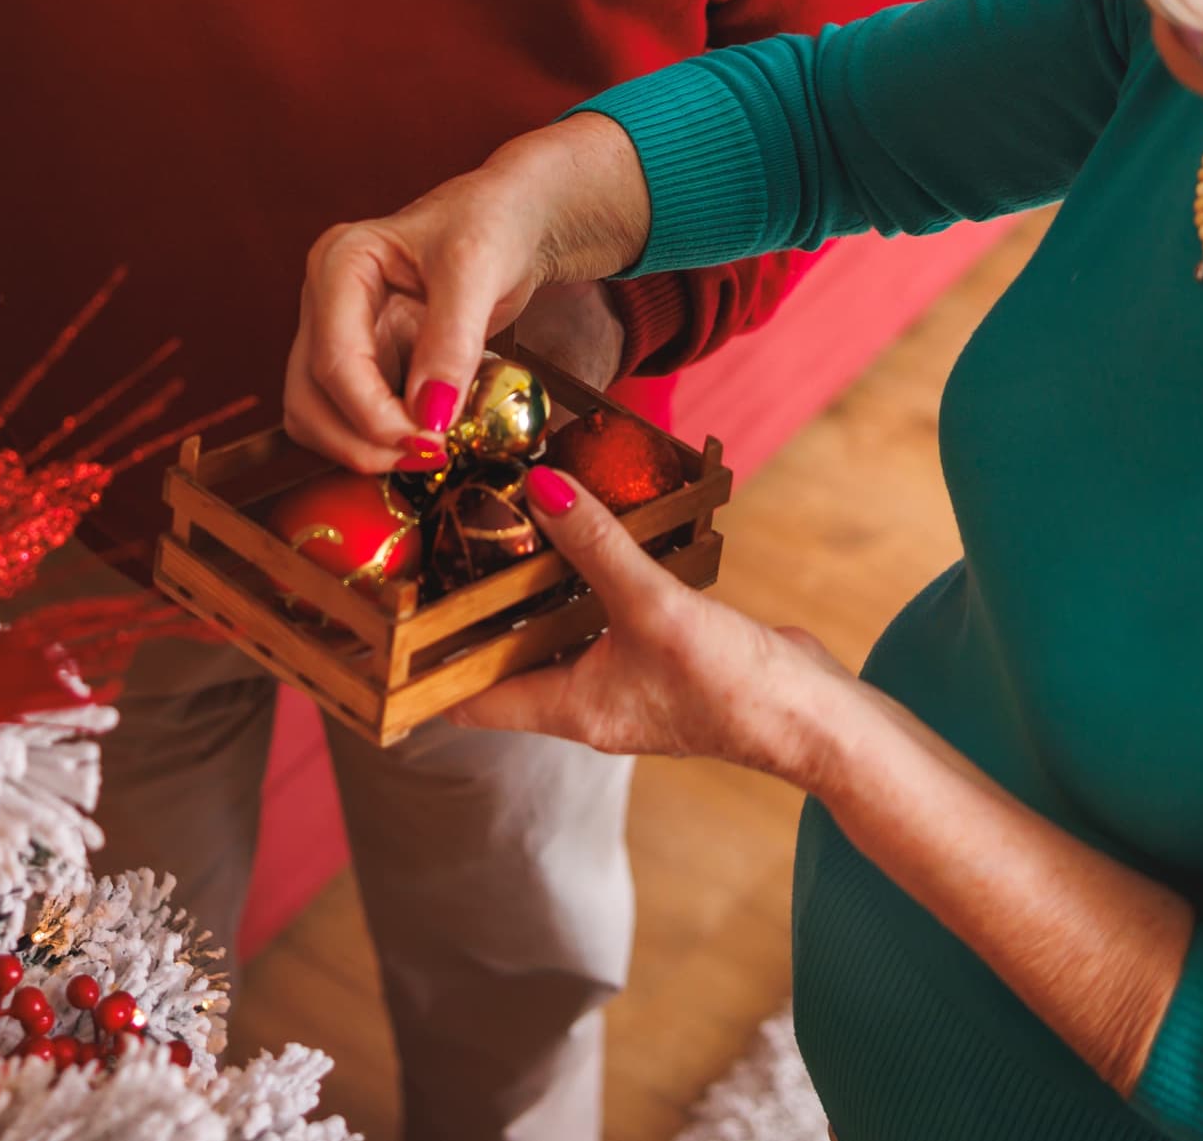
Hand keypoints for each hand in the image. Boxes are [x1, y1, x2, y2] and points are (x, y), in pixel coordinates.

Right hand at [285, 162, 556, 476]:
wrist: (510, 222)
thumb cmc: (490, 223)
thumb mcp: (477, 270)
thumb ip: (451, 341)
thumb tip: (430, 416)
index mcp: (339, 264)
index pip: (333, 360)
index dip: (374, 415)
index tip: (431, 441)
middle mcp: (325, 301)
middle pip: (309, 398)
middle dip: (363, 440)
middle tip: (431, 454)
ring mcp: (339, 333)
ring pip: (317, 417)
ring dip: (366, 448)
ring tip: (432, 447)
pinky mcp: (362, 361)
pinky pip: (351, 418)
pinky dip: (382, 440)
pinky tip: (429, 433)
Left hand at [451, 472, 852, 778]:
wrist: (814, 716)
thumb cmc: (732, 686)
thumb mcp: (653, 607)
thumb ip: (595, 546)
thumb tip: (540, 485)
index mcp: (569, 709)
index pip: (469, 700)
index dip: (425, 667)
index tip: (388, 623)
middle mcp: (587, 702)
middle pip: (506, 660)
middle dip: (474, 612)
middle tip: (438, 548)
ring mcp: (624, 682)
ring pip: (554, 635)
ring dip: (531, 592)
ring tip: (498, 529)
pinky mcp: (658, 659)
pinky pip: (601, 618)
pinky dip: (583, 585)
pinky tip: (582, 540)